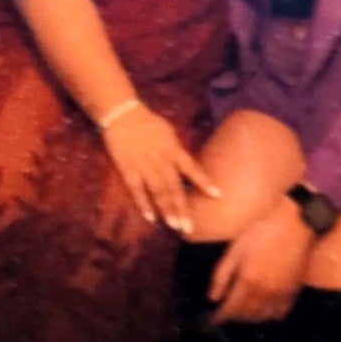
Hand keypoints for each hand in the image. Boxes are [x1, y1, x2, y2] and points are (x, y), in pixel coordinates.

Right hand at [100, 104, 219, 235]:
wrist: (122, 114)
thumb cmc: (149, 124)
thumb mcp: (169, 134)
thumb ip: (178, 152)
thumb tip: (188, 168)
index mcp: (173, 149)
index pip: (192, 168)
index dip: (204, 182)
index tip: (218, 196)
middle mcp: (160, 160)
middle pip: (174, 187)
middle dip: (182, 208)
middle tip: (190, 227)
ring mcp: (143, 165)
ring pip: (157, 191)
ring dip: (166, 210)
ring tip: (174, 226)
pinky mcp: (127, 168)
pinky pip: (136, 189)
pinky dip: (143, 204)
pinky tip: (150, 218)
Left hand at [210, 198, 314, 324]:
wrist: (294, 225)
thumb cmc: (262, 233)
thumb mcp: (235, 250)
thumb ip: (221, 275)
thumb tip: (212, 297)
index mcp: (247, 282)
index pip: (230, 309)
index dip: (220, 317)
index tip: (213, 319)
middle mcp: (264, 293)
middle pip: (246, 315)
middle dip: (234, 317)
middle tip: (225, 315)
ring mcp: (280, 293)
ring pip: (262, 316)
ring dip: (250, 319)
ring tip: (242, 314)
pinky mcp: (292, 290)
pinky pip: (280, 312)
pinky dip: (270, 316)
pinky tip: (264, 311)